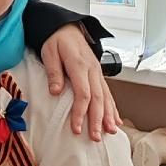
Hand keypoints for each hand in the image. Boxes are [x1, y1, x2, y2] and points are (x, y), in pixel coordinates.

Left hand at [40, 25, 119, 139]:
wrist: (66, 28)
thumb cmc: (56, 40)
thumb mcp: (49, 53)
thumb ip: (54, 72)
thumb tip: (56, 92)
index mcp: (79, 65)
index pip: (83, 94)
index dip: (81, 112)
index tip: (77, 128)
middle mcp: (92, 70)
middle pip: (98, 99)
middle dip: (98, 120)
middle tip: (96, 137)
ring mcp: (98, 73)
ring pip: (106, 97)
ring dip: (109, 116)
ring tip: (110, 132)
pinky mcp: (99, 75)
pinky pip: (108, 93)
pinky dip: (113, 107)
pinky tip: (116, 120)